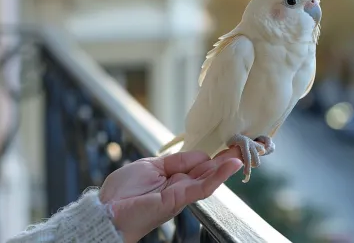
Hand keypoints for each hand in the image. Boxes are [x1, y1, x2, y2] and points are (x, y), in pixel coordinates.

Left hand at [99, 148, 242, 242]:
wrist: (108, 209)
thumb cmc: (123, 189)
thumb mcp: (151, 165)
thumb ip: (176, 161)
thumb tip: (201, 156)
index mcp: (173, 176)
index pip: (198, 163)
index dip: (212, 155)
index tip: (228, 143)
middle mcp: (180, 186)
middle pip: (208, 170)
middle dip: (226, 158)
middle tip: (245, 145)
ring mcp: (181, 193)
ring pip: (210, 178)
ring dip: (227, 165)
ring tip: (243, 152)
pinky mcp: (179, 199)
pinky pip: (203, 186)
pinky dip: (219, 176)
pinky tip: (232, 165)